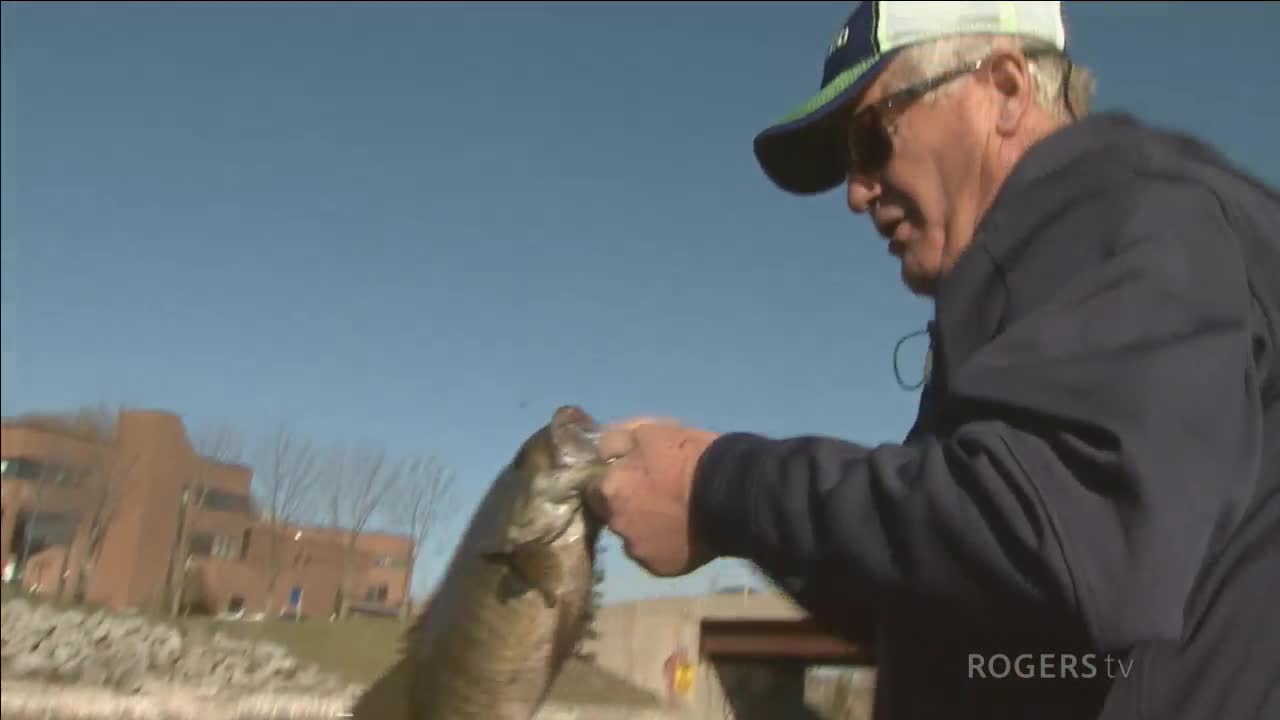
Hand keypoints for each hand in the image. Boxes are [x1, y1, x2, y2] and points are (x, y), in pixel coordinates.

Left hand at [587, 417, 720, 576]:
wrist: (734, 492)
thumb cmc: (691, 455)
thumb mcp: (650, 430)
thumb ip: (616, 441)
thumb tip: (600, 450)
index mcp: (609, 489)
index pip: (593, 488)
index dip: (613, 481)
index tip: (632, 477)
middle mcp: (616, 523)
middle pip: (613, 514)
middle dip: (628, 505)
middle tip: (657, 495)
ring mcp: (637, 549)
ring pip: (633, 537)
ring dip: (645, 527)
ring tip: (675, 516)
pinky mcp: (659, 567)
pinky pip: (654, 555)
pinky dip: (664, 546)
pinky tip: (685, 533)